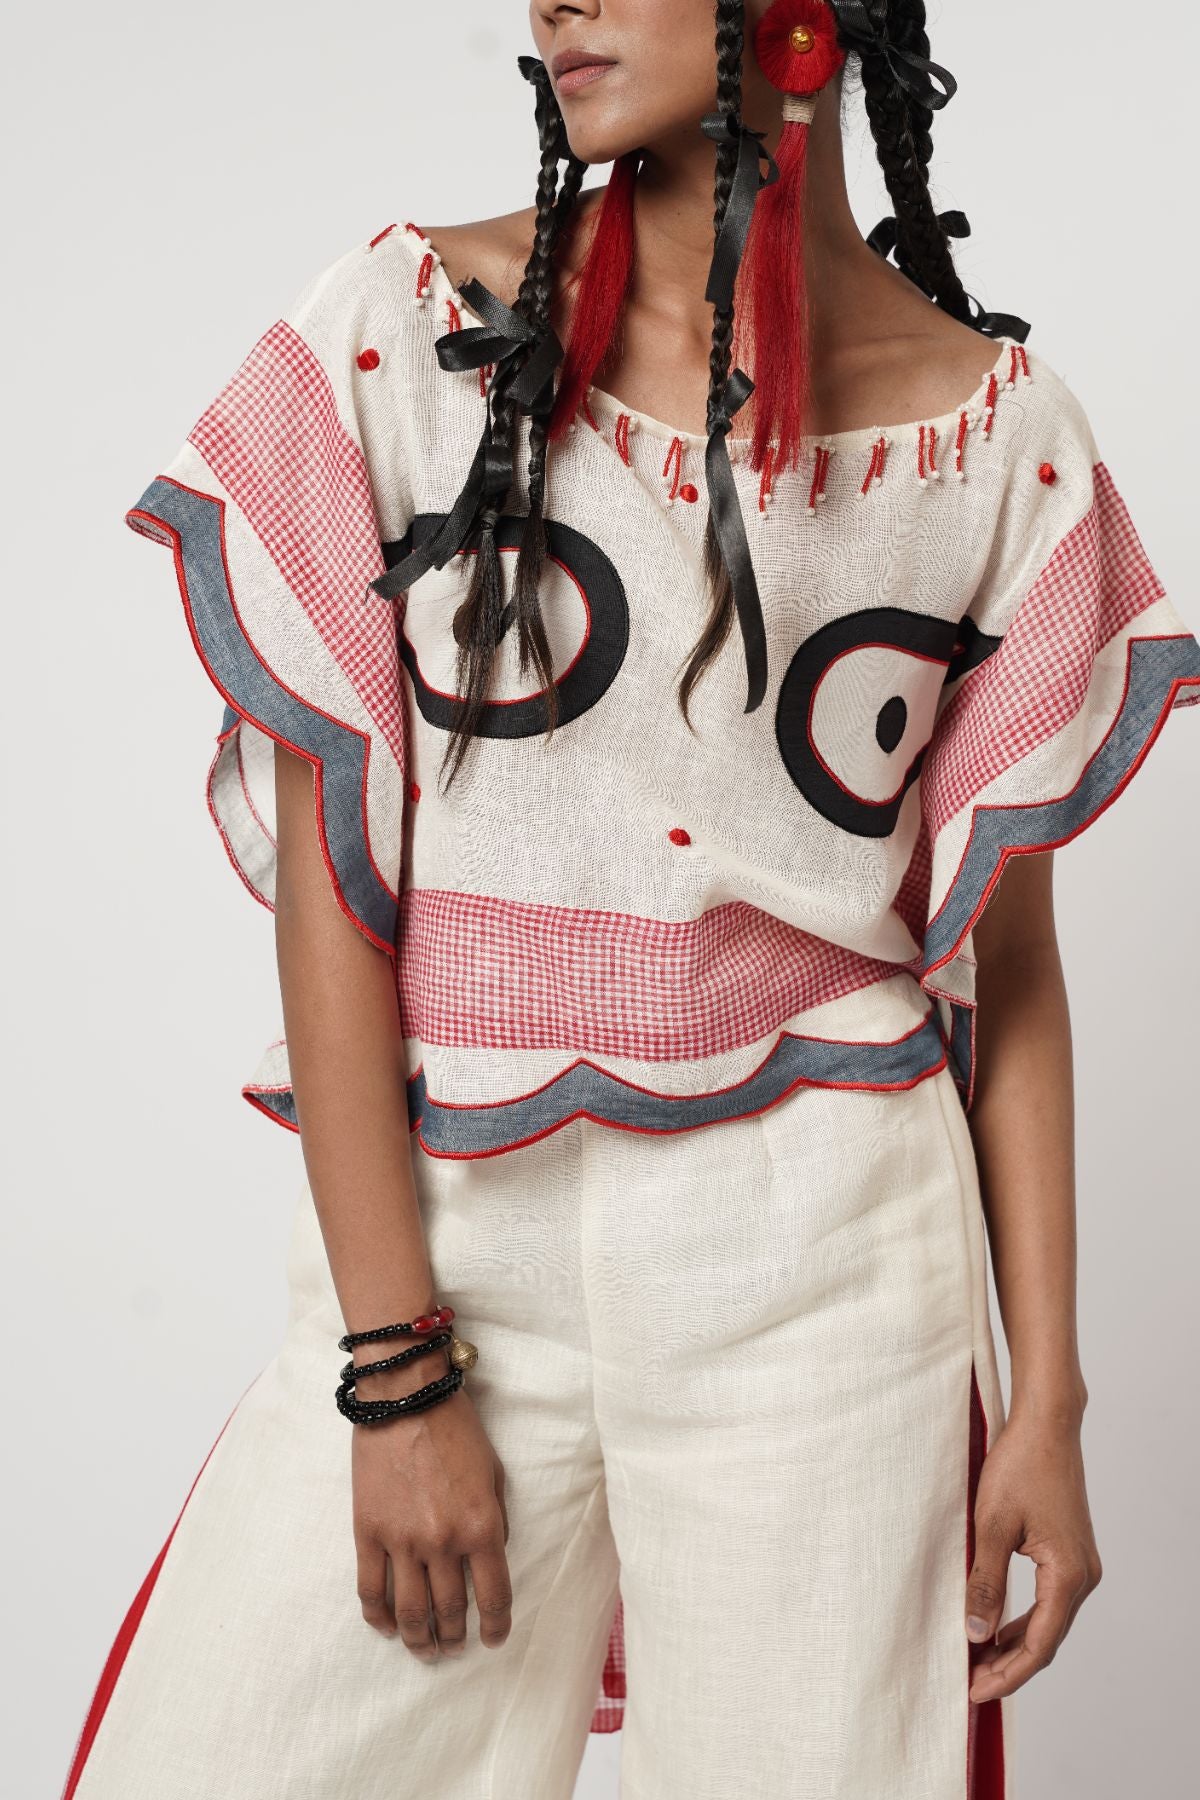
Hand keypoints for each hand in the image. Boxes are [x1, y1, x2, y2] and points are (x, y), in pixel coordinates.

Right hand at [352, 1363, 511, 1658]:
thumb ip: (495, 1520)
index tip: (493, 1638)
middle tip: (454, 1648)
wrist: (407, 1398)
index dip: (496, 1625)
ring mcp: (402, 1541)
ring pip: (411, 1611)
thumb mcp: (494, 1475)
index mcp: (482, 1527)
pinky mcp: (368, 1533)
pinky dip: (379, 1617)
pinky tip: (387, 1628)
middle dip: (454, 1638)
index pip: (494, 1596)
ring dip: (420, 1639)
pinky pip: (371, 1589)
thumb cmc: (457, 1429)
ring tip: (426, 1649)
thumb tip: (489, 1559)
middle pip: (450, 1611)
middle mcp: (443, 1543)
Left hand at [965, 1405, 1101, 1701]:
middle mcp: (1084, 1575)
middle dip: (1009, 1667)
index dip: (1006, 1674)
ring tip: (979, 1662)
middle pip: (1047, 1640)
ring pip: (1049, 1622)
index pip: (1038, 1646)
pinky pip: (1050, 1601)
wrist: (1047, 1424)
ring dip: (1016, 1645)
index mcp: (1068, 1575)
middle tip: (971, 1685)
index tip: (974, 1692)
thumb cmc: (1020, 1465)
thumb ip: (985, 1583)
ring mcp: (1081, 1564)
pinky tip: (999, 1627)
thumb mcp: (992, 1525)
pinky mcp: (1071, 1552)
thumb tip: (975, 1635)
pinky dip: (1025, 1620)